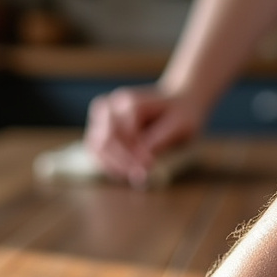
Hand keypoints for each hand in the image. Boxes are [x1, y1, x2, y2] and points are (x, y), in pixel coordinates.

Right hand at [85, 86, 203, 186]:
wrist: (176, 103)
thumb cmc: (180, 114)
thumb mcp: (179, 125)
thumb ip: (159, 141)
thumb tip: (141, 163)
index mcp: (129, 101)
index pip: (123, 133)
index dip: (133, 153)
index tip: (150, 166)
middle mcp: (111, 106)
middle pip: (105, 140)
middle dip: (122, 162)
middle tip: (142, 175)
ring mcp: (102, 118)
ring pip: (95, 146)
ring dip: (113, 165)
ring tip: (134, 175)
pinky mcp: (99, 129)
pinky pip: (95, 151)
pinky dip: (108, 164)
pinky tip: (126, 171)